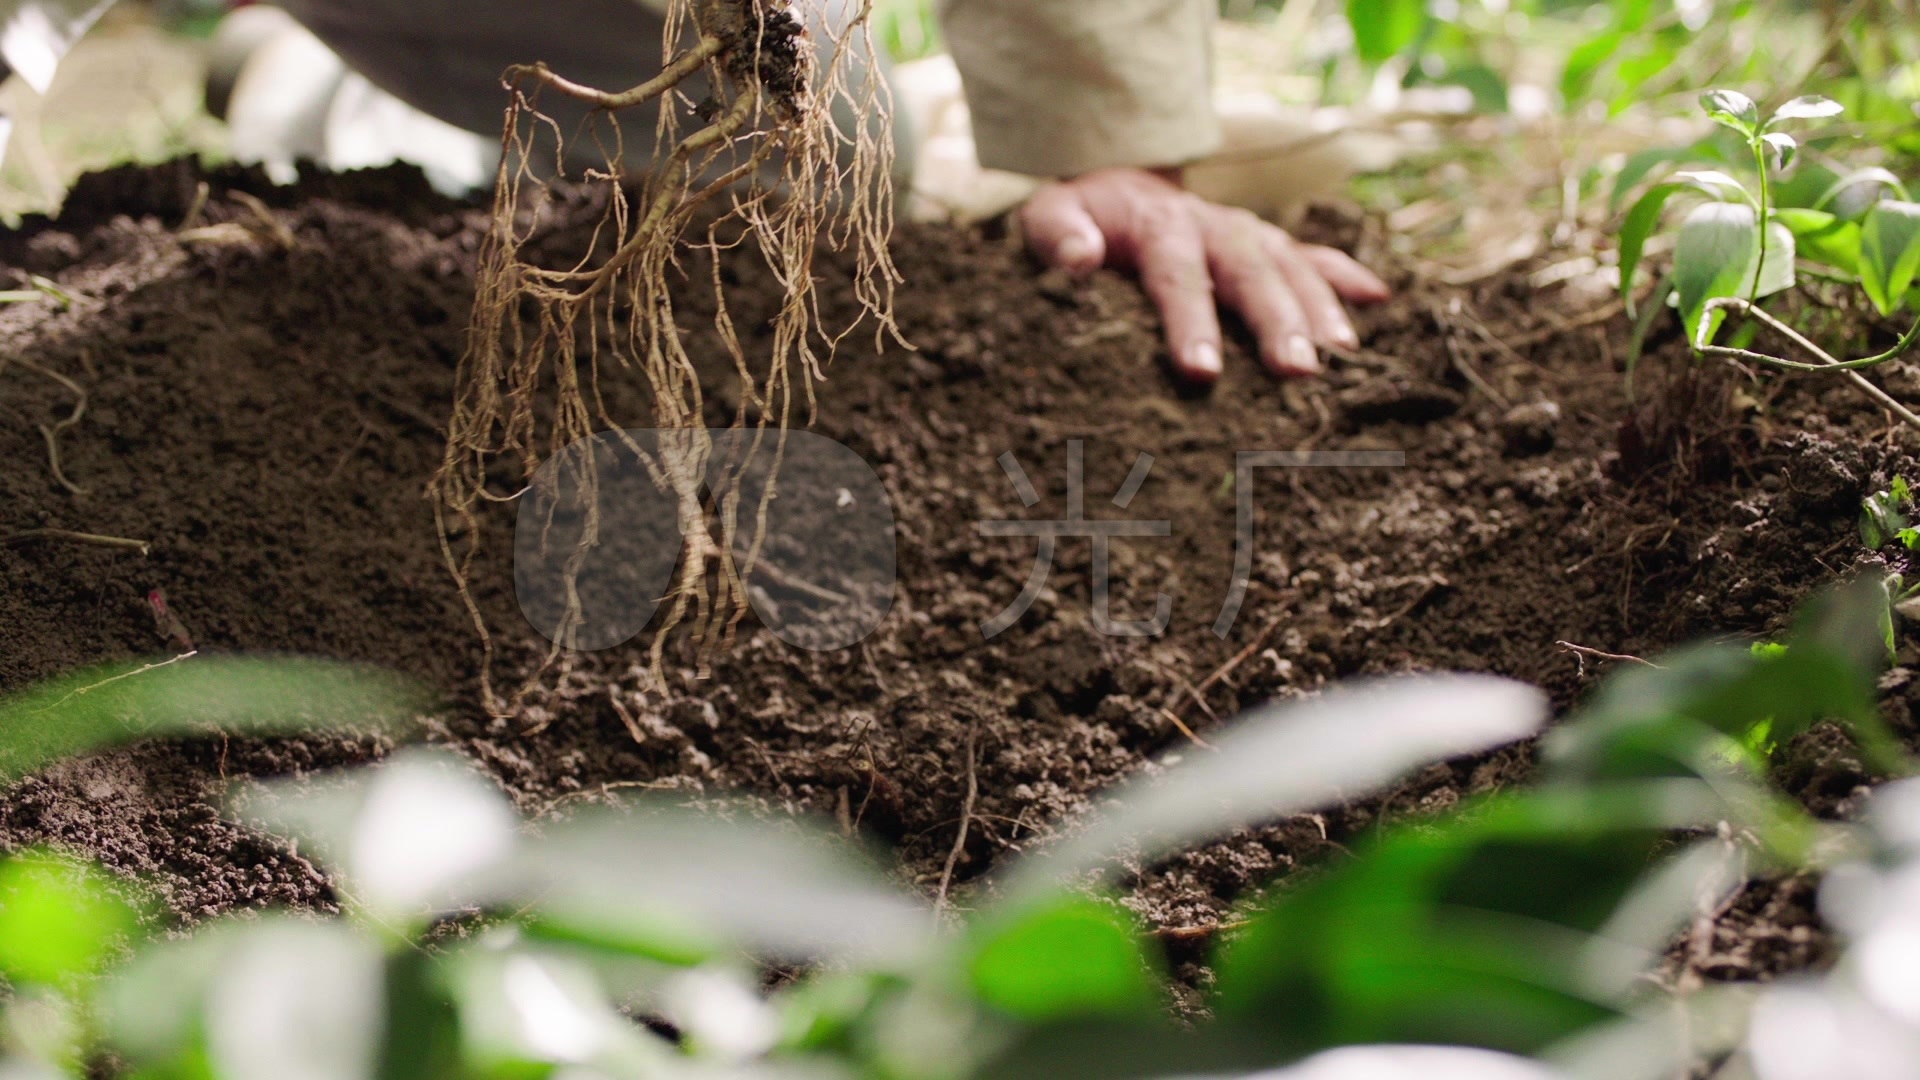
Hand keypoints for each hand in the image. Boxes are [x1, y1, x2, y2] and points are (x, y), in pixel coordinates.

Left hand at [1021, 167, 1389, 383]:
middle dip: (1276, 320)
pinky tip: (1381, 301)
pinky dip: (1346, 275)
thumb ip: (1059, 235)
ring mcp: (1247, 235)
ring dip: (1320, 309)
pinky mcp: (1268, 248)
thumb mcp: (1050, 218)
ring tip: (1341, 358)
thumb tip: (1079, 258)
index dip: (1190, 322)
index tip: (1201, 371)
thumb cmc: (1079, 221)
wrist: (1115, 188)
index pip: (1177, 275)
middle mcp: (1214, 227)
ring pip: (1292, 267)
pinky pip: (1314, 256)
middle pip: (1251, 271)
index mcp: (1161, 225)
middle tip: (1297, 372)